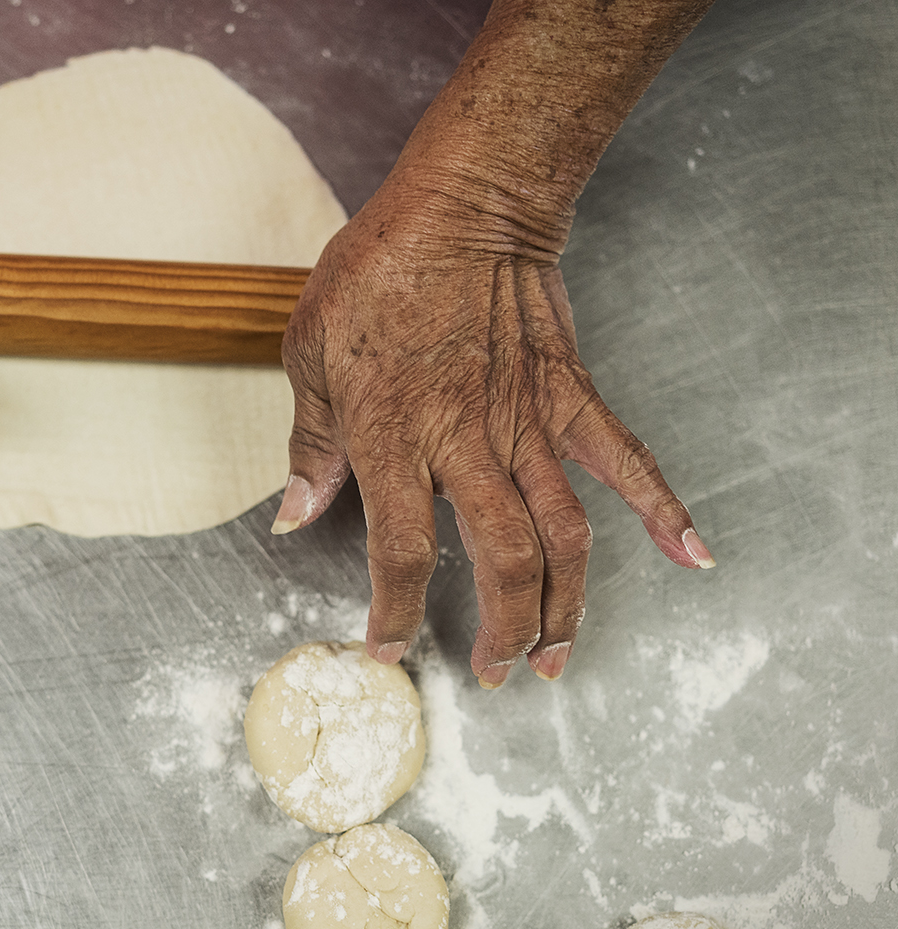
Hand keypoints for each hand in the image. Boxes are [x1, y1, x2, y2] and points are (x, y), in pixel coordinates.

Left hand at [273, 180, 714, 686]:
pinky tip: (690, 555)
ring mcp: (525, 420)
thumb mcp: (310, 356)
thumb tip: (292, 515)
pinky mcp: (569, 395)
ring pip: (563, 532)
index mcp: (391, 437)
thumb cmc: (375, 272)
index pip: (402, 551)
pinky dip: (661, 507)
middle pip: (501, 558)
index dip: (396, 613)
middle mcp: (464, 440)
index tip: (388, 650)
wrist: (461, 204)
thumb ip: (310, 445)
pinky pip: (624, 459)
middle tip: (499, 671)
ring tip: (560, 654)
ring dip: (568, 602)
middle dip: (504, 628)